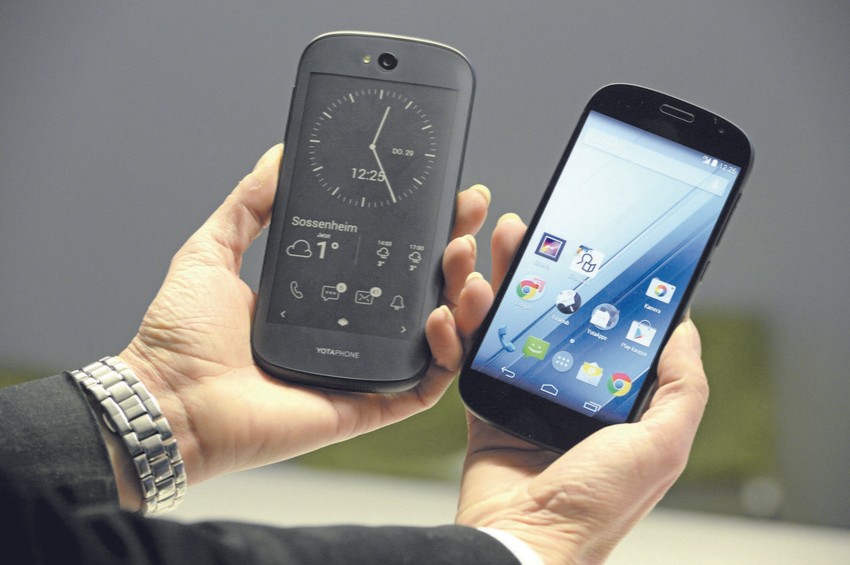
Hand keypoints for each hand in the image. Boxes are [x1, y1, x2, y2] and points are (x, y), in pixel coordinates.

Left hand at [120, 145, 493, 490]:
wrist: (168, 400)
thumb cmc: (180, 338)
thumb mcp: (212, 250)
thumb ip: (248, 204)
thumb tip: (278, 156)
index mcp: (322, 298)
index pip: (386, 260)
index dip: (421, 229)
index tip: (444, 196)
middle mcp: (349, 333)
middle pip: (422, 291)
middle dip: (455, 251)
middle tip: (468, 216)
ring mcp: (361, 370)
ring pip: (436, 336)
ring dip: (463, 297)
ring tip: (462, 260)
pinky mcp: (366, 405)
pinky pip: (425, 385)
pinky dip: (447, 353)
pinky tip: (443, 316)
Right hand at [455, 214, 708, 564]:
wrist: (521, 540)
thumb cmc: (593, 507)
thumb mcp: (659, 446)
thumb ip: (681, 387)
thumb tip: (682, 329)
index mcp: (613, 398)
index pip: (603, 324)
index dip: (591, 281)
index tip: (580, 244)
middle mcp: (568, 393)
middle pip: (547, 316)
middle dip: (531, 270)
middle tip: (518, 233)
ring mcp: (523, 397)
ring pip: (504, 328)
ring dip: (490, 289)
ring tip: (478, 256)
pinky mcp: (485, 408)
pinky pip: (468, 359)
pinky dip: (458, 333)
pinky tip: (453, 310)